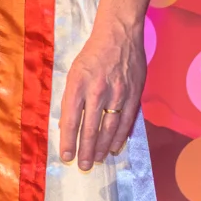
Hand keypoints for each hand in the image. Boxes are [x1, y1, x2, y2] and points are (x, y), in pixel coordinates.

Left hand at [59, 19, 145, 171]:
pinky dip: (121, 136)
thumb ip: (72, 99)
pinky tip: (115, 147)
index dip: (68, 141)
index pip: (70, 120)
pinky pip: (127, 120)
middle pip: (91, 128)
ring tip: (98, 159)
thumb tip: (68, 125)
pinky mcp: (134, 93)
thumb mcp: (73, 73)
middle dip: (86, 150)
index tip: (66, 157)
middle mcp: (98, 90)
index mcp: (78, 85)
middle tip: (84, 166)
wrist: (119, 34)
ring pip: (110, 127)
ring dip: (103, 147)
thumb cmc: (92, 54)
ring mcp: (118, 93)